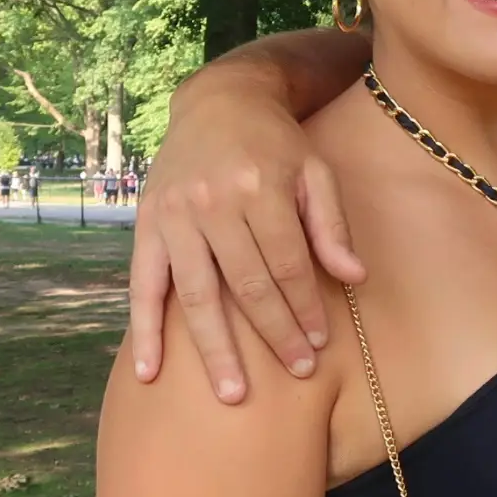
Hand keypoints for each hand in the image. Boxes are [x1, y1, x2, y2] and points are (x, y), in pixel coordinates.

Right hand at [129, 69, 364, 401]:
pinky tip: (149, 373)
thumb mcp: (314, 171)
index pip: (287, 264)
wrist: (218, 102)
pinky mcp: (146, 226)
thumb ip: (331, 225)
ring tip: (233, 394)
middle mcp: (213, 204)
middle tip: (296, 374)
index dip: (305, 307)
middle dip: (274, 334)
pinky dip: (144, 331)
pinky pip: (143, 287)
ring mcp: (174, 217)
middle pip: (247, 285)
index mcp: (258, 188)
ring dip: (216, 348)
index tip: (320, 343)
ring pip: (197, 295)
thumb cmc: (276, 144)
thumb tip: (353, 278)